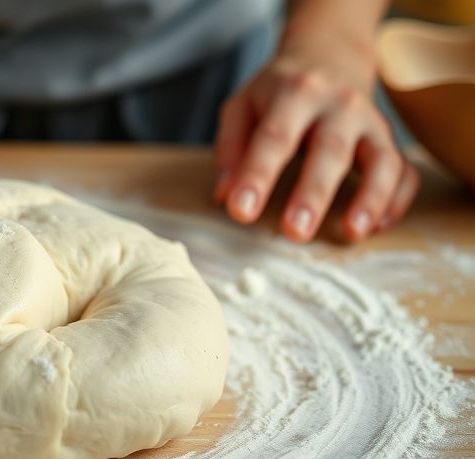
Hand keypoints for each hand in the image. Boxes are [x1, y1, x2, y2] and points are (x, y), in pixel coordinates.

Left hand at [213, 27, 418, 241]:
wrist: (329, 53)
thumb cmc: (279, 90)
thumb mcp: (243, 105)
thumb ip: (230, 147)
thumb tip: (224, 195)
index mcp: (295, 93)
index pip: (275, 137)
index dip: (257, 175)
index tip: (241, 212)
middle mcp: (339, 104)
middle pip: (330, 150)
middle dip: (313, 193)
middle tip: (295, 233)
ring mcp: (370, 121)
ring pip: (381, 160)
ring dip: (370, 199)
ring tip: (352, 234)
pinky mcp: (389, 139)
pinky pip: (404, 170)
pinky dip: (397, 199)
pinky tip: (378, 226)